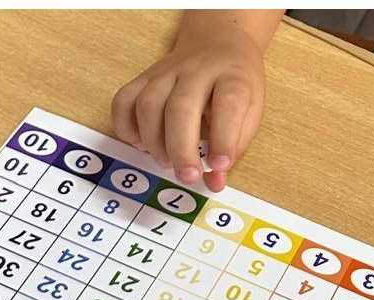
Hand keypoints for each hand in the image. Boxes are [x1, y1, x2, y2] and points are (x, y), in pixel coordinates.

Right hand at [111, 25, 264, 191]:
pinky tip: (142, 144)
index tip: (219, 165)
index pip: (229, 103)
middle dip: (181, 148)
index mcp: (232, 77)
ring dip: (154, 142)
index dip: (224, 138)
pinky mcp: (143, 78)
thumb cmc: (234, 86)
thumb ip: (234, 148)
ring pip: (148, 104)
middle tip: (187, 176)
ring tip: (167, 161)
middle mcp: (197, 70)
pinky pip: (123, 101)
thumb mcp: (250, 113)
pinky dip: (126, 128)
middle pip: (181, 107)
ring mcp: (166, 72)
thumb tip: (214, 182)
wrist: (218, 43)